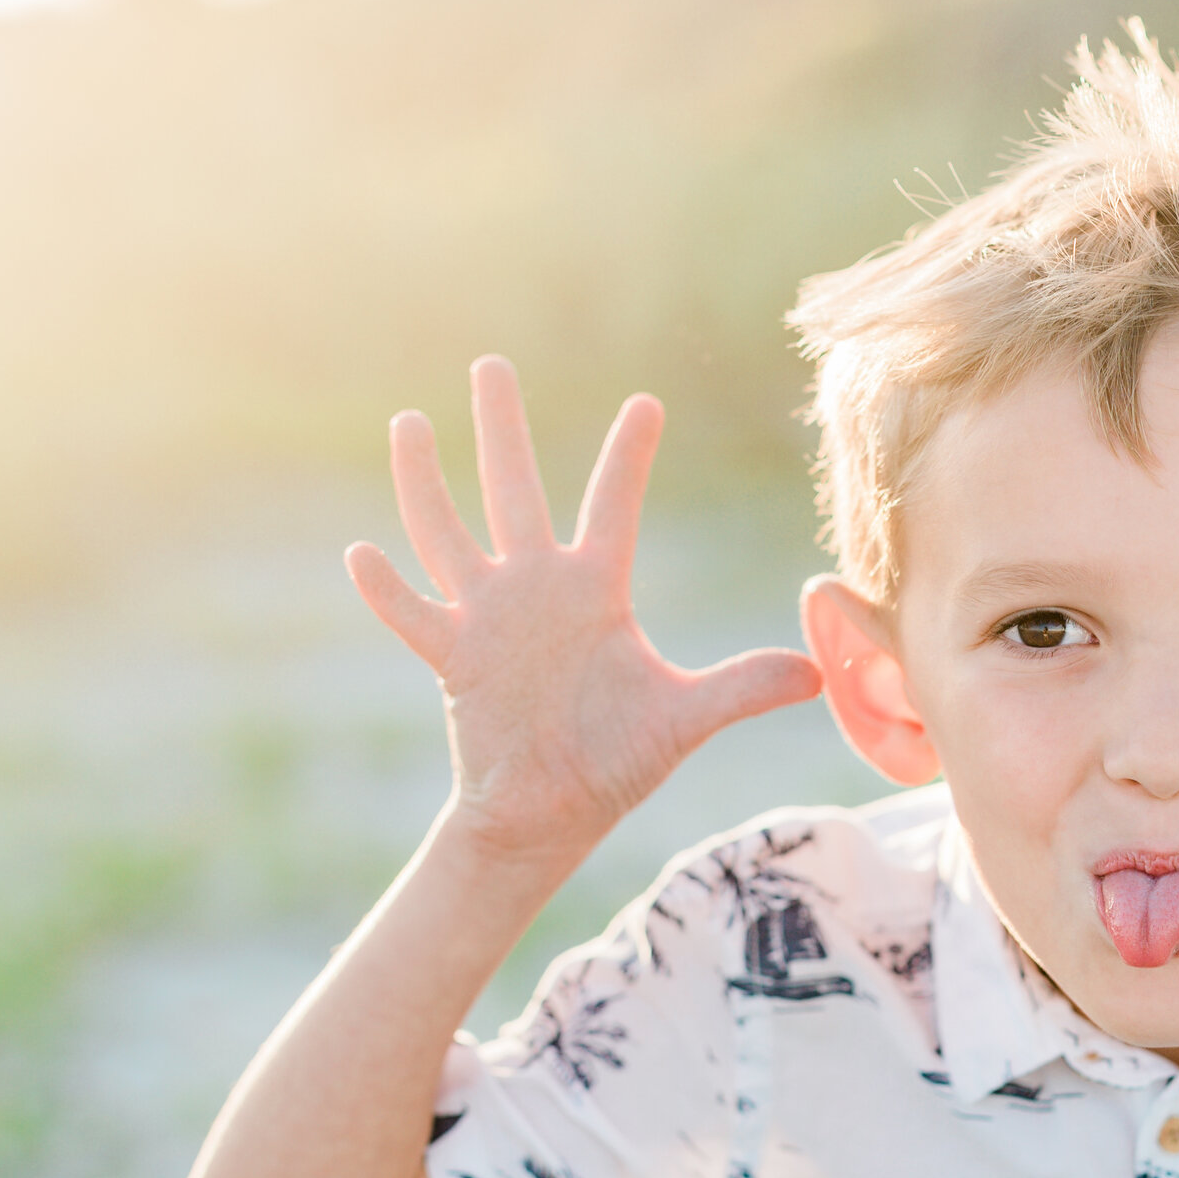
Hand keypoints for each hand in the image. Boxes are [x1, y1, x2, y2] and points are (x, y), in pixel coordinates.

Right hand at [345, 356, 821, 863]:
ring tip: (409, 422)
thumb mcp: (684, 719)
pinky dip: (387, 589)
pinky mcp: (453, 659)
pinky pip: (413, 614)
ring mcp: (488, 619)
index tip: (647, 402)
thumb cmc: (616, 760)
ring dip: (425, 482)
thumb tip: (817, 674)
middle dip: (504, 430)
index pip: (613, 504)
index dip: (629, 455)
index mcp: (595, 590)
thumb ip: (743, 688)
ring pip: (447, 534)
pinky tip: (360, 552)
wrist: (553, 814)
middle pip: (514, 491)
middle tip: (492, 363)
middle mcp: (537, 590)